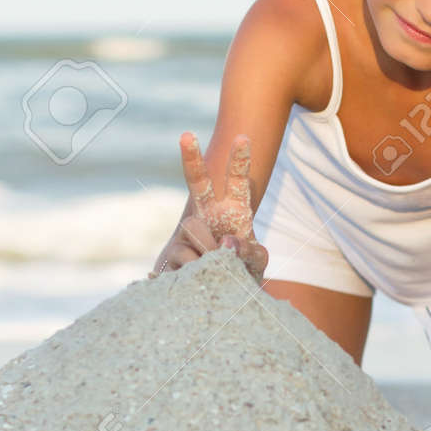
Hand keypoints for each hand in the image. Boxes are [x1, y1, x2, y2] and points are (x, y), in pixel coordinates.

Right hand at [154, 132, 268, 280]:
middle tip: (186, 134)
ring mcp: (189, 231)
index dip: (239, 161)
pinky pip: (187, 255)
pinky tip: (202, 276)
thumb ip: (249, 251)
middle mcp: (208, 214)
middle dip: (192, 159)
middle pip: (198, 183)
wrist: (220, 297)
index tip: (243, 138)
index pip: (237, 182)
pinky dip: (200, 268)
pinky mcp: (174, 251)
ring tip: (220, 267)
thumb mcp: (256, 261)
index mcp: (233, 210)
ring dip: (211, 251)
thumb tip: (226, 243)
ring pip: (195, 228)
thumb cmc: (244, 271)